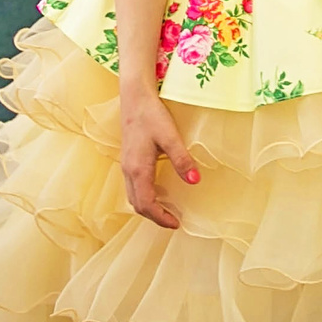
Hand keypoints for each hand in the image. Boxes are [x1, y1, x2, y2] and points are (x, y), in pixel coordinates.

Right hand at [119, 88, 200, 229]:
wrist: (135, 97)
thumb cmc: (151, 115)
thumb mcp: (170, 136)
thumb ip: (182, 160)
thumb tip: (195, 181)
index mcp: (138, 169)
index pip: (146, 203)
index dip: (160, 218)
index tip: (176, 224)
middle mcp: (128, 170)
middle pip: (137, 204)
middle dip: (154, 216)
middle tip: (173, 220)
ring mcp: (126, 164)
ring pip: (133, 195)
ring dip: (148, 206)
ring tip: (167, 209)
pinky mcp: (128, 158)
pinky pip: (133, 185)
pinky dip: (144, 195)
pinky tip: (158, 189)